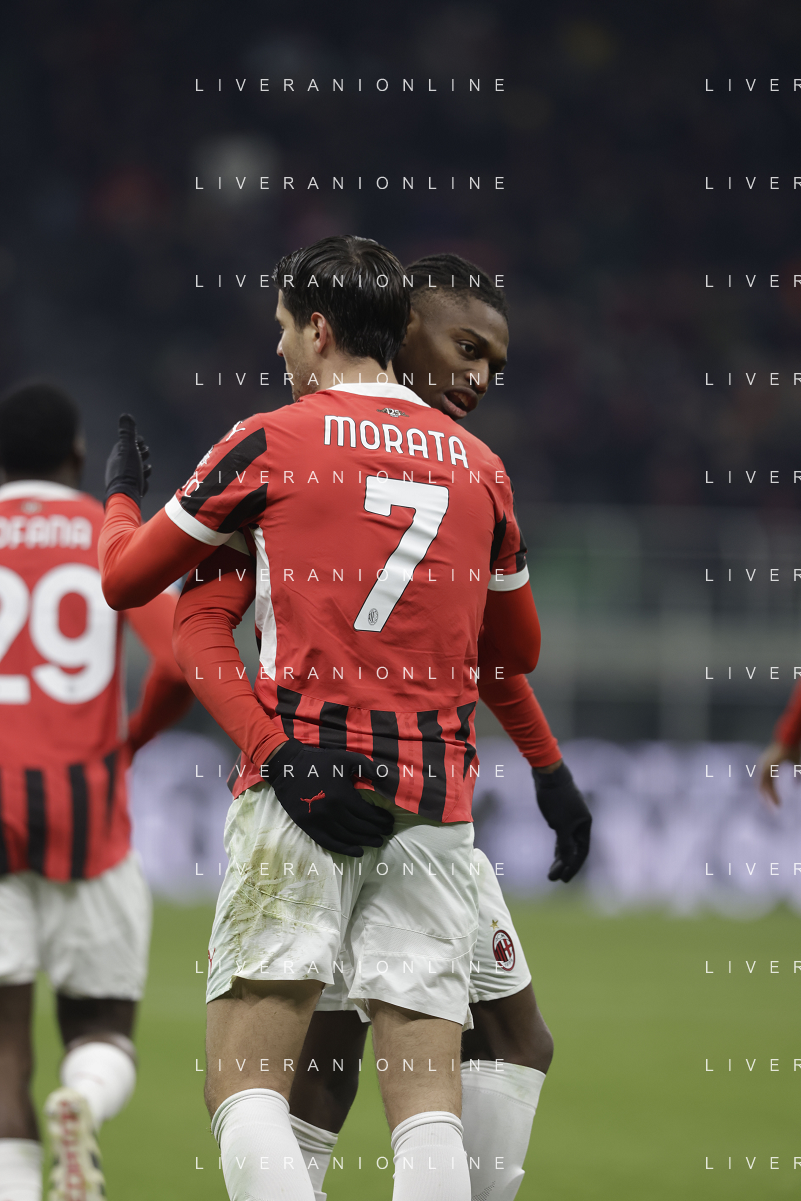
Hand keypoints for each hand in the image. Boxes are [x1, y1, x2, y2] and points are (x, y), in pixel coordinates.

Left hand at [105, 414, 150, 507]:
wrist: (125, 496)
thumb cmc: (127, 471)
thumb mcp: (129, 449)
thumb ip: (127, 433)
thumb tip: (125, 415)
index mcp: (115, 456)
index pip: (124, 445)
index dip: (134, 442)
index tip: (142, 441)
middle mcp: (115, 468)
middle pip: (128, 458)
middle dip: (139, 454)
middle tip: (146, 452)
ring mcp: (120, 481)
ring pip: (132, 471)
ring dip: (141, 467)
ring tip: (148, 468)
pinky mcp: (126, 492)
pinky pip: (134, 484)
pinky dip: (141, 480)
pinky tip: (144, 484)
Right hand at [264, 739, 393, 856]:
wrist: (288, 767)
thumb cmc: (320, 762)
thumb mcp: (346, 758)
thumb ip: (367, 767)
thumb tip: (385, 777)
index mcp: (343, 795)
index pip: (368, 814)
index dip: (381, 819)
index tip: (389, 821)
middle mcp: (332, 812)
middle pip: (360, 827)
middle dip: (376, 831)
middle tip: (387, 832)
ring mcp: (319, 821)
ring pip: (347, 837)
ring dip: (364, 841)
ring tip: (377, 841)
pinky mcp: (308, 827)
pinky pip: (329, 843)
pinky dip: (345, 849)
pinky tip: (358, 852)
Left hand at [533, 761, 591, 882]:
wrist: (548, 774)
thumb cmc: (556, 799)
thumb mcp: (560, 824)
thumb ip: (564, 844)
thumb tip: (567, 861)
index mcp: (585, 824)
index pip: (582, 851)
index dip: (573, 867)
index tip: (564, 879)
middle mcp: (580, 822)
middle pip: (575, 848)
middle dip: (565, 864)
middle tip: (553, 878)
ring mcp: (571, 817)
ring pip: (568, 841)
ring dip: (560, 856)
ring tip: (551, 871)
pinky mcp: (561, 812)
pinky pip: (562, 834)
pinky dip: (559, 844)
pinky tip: (555, 852)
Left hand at [757, 741, 798, 805]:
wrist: (789, 739)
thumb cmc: (792, 750)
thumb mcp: (796, 764)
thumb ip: (797, 775)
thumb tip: (798, 785)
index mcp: (768, 767)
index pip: (766, 784)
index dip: (770, 794)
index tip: (776, 804)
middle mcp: (763, 768)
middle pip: (762, 787)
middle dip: (767, 799)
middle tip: (773, 810)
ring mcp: (763, 767)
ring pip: (763, 787)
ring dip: (768, 798)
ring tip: (775, 807)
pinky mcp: (766, 767)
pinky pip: (765, 783)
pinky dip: (770, 793)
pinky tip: (775, 800)